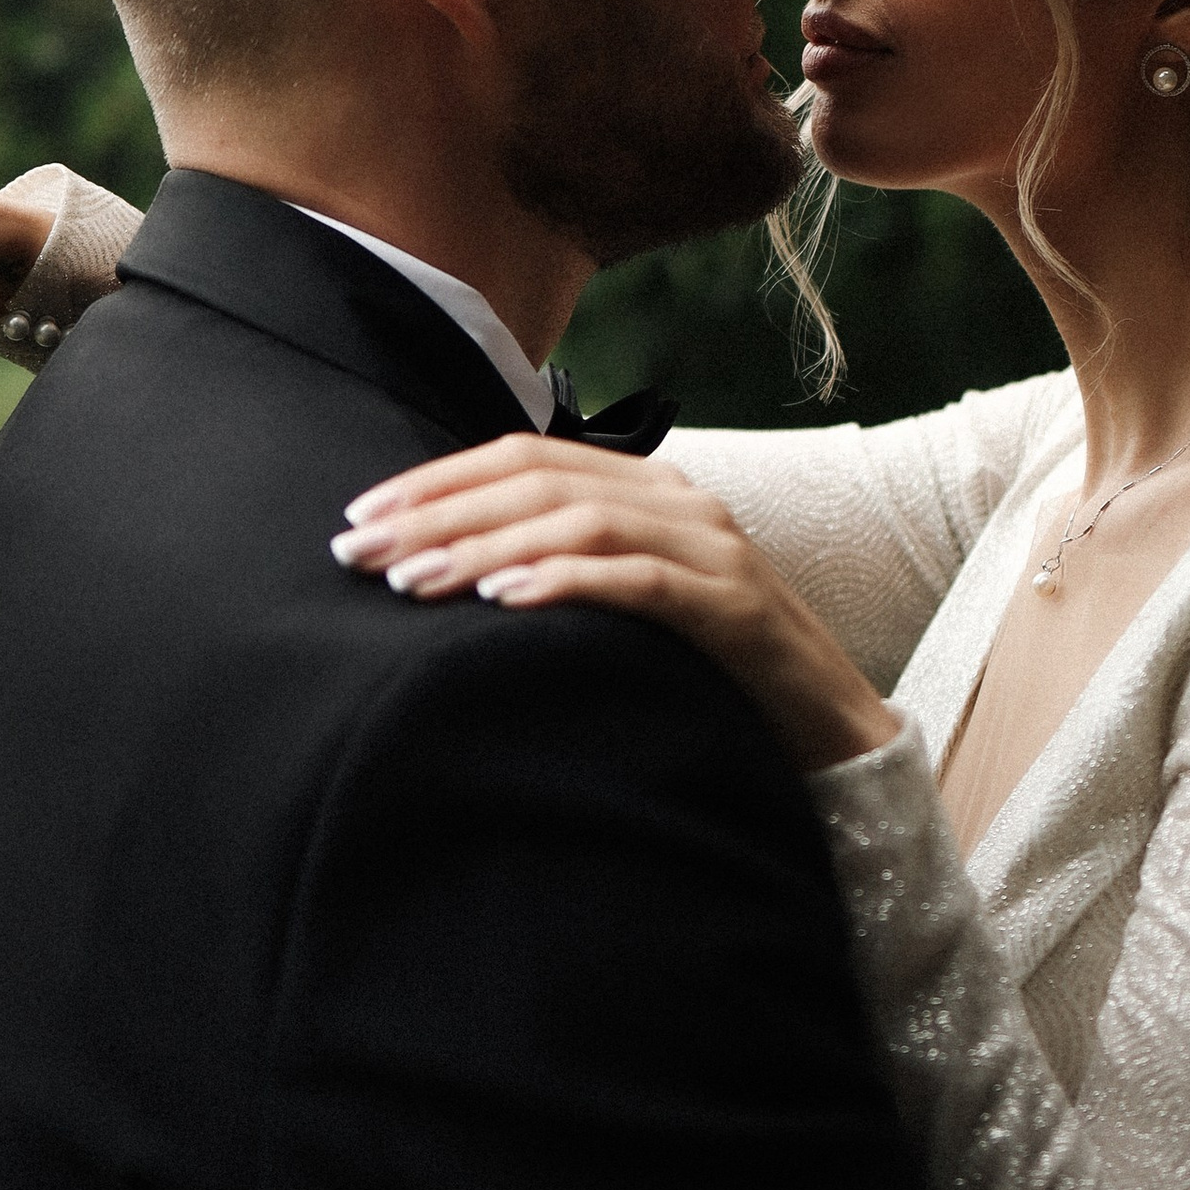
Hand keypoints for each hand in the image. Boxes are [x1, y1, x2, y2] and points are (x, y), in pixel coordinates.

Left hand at [333, 434, 901, 775]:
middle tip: (359, 550)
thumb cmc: (711, 675)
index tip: (359, 517)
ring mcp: (711, 547)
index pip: (522, 456)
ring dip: (484, 545)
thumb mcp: (625, 608)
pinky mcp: (733, 605)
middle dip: (438, 511)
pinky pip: (639, 579)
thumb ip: (561, 571)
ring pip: (580, 519)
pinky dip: (565, 581)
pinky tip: (504, 598)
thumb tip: (446, 572)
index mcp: (646, 488)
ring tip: (413, 581)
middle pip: (538, 477)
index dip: (435, 481)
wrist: (830, 732)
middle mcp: (678, 500)